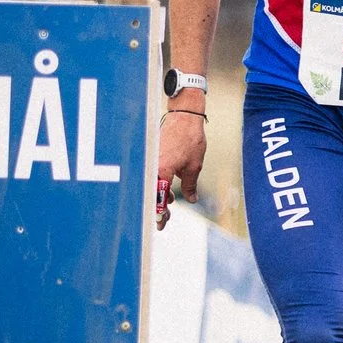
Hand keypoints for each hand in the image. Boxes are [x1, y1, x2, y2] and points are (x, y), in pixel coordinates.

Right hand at [157, 109, 206, 229]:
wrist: (184, 116)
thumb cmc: (190, 139)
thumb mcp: (194, 166)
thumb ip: (190, 185)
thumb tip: (191, 199)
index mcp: (161, 171)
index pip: (158, 199)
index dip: (160, 214)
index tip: (161, 225)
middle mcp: (150, 167)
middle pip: (149, 194)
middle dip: (157, 208)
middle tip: (164, 219)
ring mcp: (149, 160)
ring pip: (149, 185)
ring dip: (158, 196)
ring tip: (170, 202)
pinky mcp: (149, 155)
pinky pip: (150, 175)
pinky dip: (157, 184)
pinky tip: (167, 189)